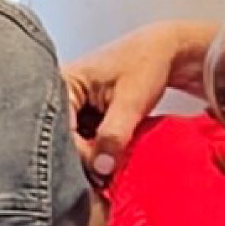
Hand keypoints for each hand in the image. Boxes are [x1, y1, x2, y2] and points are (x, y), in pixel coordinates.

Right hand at [62, 20, 215, 178]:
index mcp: (61, 82)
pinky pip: (86, 138)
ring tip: (112, 166)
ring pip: (75, 141)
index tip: (101, 170)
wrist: (165, 51)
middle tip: (106, 175)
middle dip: (85, 157)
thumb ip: (114, 135)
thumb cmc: (146, 64)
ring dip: (93, 156)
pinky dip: (100, 150)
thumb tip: (101, 168)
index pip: (59, 129)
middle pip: (62, 137)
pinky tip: (113, 158)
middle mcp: (59, 94)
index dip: (79, 153)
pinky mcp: (85, 113)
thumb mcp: (130, 102)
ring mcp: (72, 104)